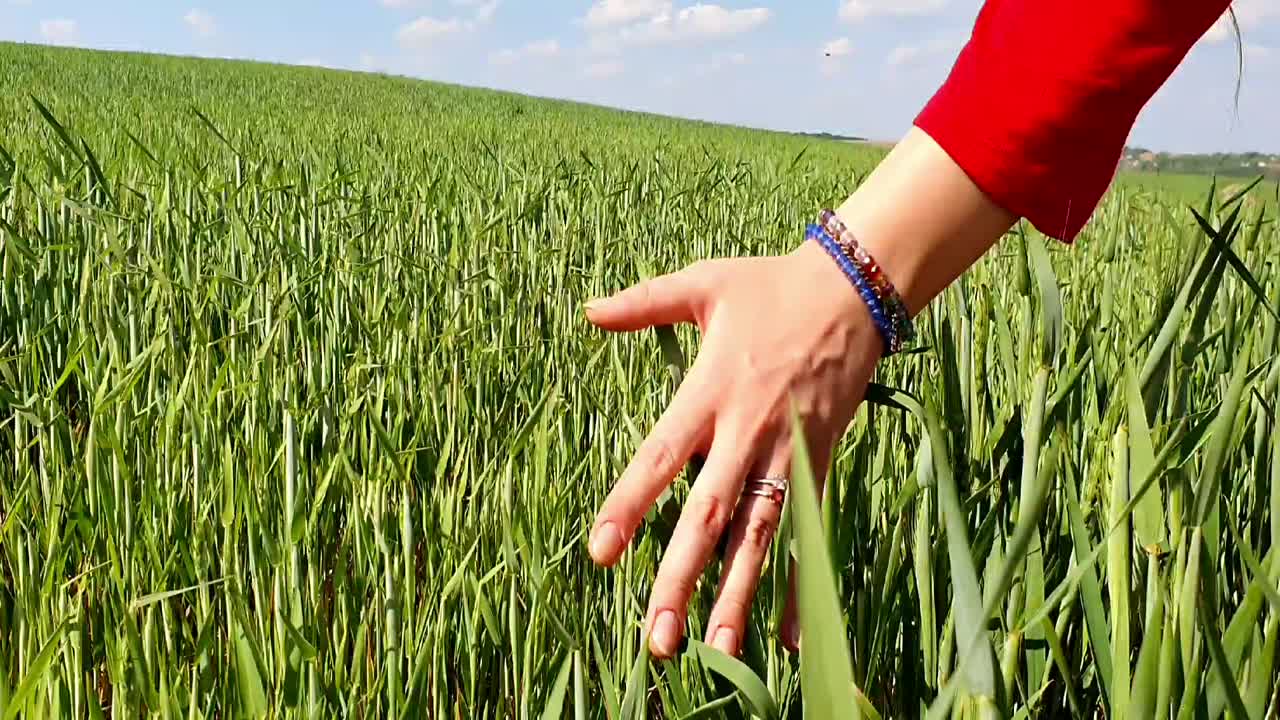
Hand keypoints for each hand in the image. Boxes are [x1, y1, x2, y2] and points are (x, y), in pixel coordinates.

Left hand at [584, 240, 882, 657]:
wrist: (857, 290)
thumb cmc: (772, 286)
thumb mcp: (705, 283)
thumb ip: (644, 303)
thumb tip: (588, 311)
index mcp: (711, 391)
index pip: (661, 457)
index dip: (631, 504)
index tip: (601, 552)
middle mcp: (749, 430)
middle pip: (711, 514)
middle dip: (682, 577)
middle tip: (658, 638)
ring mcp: (790, 452)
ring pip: (761, 534)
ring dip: (739, 594)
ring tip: (718, 651)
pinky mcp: (821, 463)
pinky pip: (808, 530)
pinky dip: (799, 583)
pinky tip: (789, 637)